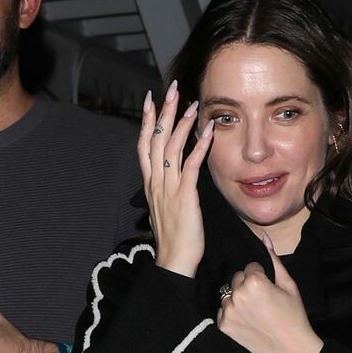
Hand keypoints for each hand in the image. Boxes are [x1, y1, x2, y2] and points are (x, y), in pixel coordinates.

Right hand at [138, 79, 214, 278]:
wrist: (173, 263)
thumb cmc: (174, 239)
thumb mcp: (165, 209)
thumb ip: (167, 189)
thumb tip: (172, 177)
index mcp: (151, 185)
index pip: (144, 146)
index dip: (147, 122)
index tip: (151, 101)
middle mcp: (156, 183)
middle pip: (155, 140)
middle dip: (164, 112)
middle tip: (172, 89)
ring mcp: (169, 190)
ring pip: (170, 149)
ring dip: (182, 124)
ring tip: (192, 105)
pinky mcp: (184, 198)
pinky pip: (190, 167)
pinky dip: (199, 146)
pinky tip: (208, 131)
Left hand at [217, 236, 322, 352]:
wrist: (290, 349)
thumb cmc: (294, 316)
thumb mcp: (288, 285)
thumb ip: (273, 259)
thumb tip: (263, 237)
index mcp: (254, 281)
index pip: (250, 267)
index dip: (262, 277)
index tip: (269, 290)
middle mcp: (238, 294)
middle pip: (237, 279)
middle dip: (247, 286)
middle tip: (261, 302)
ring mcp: (228, 311)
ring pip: (228, 294)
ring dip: (237, 299)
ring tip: (253, 313)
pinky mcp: (224, 326)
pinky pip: (223, 311)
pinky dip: (231, 315)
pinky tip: (246, 322)